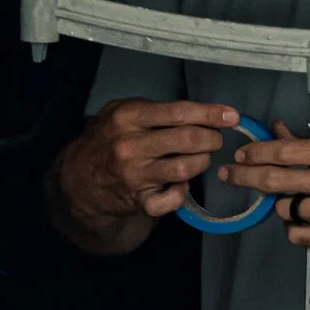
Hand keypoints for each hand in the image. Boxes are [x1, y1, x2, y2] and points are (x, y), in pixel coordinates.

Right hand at [58, 99, 240, 222]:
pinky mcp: (138, 200)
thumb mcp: (119, 112)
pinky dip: (182, 193)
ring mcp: (134, 174)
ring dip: (202, 162)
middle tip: (217, 138)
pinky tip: (181, 185)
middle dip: (212, 138)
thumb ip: (152, 109)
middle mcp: (131, 145)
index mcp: (128, 117)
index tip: (232, 116)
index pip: (178, 112)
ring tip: (202, 157)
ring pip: (185, 169)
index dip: (210, 114)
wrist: (78, 179)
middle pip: (188, 140)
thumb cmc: (106, 139)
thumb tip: (197, 112)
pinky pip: (172, 200)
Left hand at [225, 123, 309, 250]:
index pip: (285, 151)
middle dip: (245, 176)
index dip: (256, 152)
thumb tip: (281, 131)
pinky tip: (301, 222)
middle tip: (230, 175)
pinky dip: (295, 229)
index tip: (241, 154)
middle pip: (275, 179)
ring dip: (279, 205)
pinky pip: (301, 235)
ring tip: (286, 201)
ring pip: (286, 209)